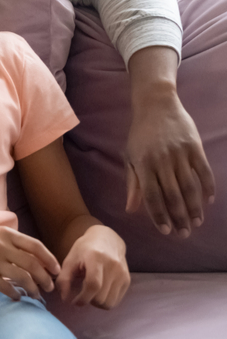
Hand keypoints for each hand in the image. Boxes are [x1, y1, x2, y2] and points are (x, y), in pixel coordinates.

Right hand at [0, 225, 59, 301]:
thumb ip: (12, 242)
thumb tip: (35, 257)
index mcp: (6, 234)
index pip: (36, 247)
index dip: (50, 260)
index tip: (56, 271)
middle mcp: (1, 246)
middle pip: (32, 264)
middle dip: (45, 278)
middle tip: (49, 287)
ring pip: (22, 278)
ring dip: (33, 289)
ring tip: (37, 295)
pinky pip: (6, 288)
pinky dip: (16, 294)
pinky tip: (17, 297)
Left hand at [57, 225, 129, 308]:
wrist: (106, 239)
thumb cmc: (84, 249)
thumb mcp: (70, 260)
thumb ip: (64, 279)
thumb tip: (64, 299)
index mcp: (96, 258)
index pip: (93, 285)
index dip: (83, 298)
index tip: (74, 301)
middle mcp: (113, 266)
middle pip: (101, 297)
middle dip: (88, 301)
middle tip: (82, 294)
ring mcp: (122, 274)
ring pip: (110, 303)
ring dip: (98, 303)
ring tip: (91, 293)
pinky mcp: (127, 280)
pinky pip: (116, 301)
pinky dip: (106, 301)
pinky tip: (100, 291)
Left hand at [125, 89, 214, 236]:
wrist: (156, 105)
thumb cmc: (140, 134)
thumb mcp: (130, 156)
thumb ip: (133, 183)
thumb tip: (131, 209)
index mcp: (143, 164)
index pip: (152, 196)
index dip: (159, 215)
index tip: (166, 231)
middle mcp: (162, 161)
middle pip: (173, 195)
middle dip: (179, 217)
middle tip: (185, 234)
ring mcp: (180, 154)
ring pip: (190, 187)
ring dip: (194, 208)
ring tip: (197, 222)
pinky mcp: (194, 148)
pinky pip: (204, 172)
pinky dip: (208, 188)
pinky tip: (209, 202)